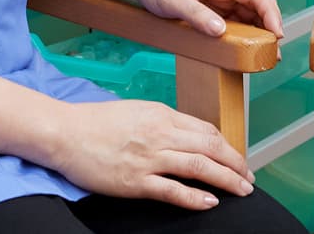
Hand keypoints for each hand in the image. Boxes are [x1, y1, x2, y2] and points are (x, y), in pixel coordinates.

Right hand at [48, 98, 253, 208]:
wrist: (64, 133)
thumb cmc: (96, 122)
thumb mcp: (137, 111)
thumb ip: (164, 122)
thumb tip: (189, 137)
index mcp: (161, 114)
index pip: (206, 130)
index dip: (228, 147)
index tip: (238, 159)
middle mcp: (160, 134)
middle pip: (211, 148)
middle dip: (236, 164)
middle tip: (250, 178)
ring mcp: (148, 158)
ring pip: (199, 167)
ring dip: (226, 179)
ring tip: (242, 190)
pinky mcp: (135, 182)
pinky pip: (173, 191)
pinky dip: (195, 197)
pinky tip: (210, 202)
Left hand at [128, 0, 284, 38]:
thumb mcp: (171, 0)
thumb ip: (196, 15)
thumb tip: (220, 31)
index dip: (270, 13)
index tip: (277, 33)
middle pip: (257, 4)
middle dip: (269, 26)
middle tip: (272, 52)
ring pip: (248, 13)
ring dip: (258, 32)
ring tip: (263, 55)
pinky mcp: (211, 7)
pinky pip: (234, 20)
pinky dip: (242, 34)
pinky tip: (244, 49)